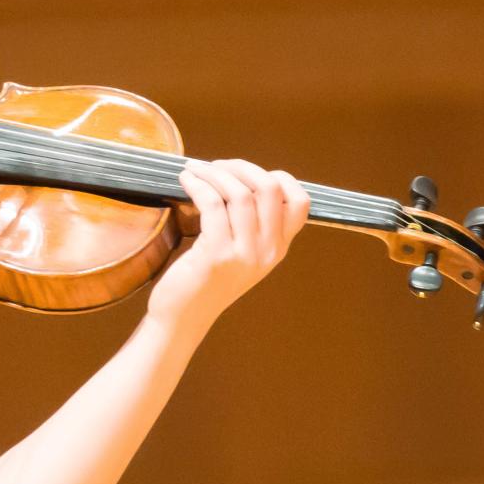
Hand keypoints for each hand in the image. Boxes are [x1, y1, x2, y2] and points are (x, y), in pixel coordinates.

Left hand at [145, 158, 309, 333]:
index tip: (246, 172)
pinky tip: (186, 180)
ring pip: (239, 193)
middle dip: (240, 167)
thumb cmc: (205, 280)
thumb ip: (252, 225)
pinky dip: (198, 184)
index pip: (300, 203)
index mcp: (278, 249)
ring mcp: (244, 254)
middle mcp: (267, 251)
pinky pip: (212, 204)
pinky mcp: (216, 255)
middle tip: (215, 165)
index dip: (276, 177)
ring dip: (214, 172)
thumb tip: (241, 178)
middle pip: (270, 188)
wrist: (183, 317)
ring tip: (195, 169)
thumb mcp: (241, 255)